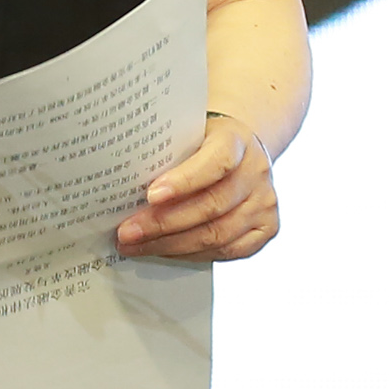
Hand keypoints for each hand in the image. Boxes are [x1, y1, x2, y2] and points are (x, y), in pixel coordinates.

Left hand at [116, 111, 279, 261]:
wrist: (241, 152)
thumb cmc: (204, 143)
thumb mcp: (189, 134)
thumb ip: (168, 153)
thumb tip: (121, 184)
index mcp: (237, 140)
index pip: (215, 162)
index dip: (184, 181)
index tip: (151, 195)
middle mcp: (256, 172)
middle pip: (211, 206)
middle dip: (163, 223)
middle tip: (127, 231)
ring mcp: (264, 202)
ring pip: (217, 235)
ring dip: (171, 245)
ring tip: (136, 245)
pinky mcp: (267, 228)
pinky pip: (227, 251)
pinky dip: (191, 254)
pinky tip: (165, 251)